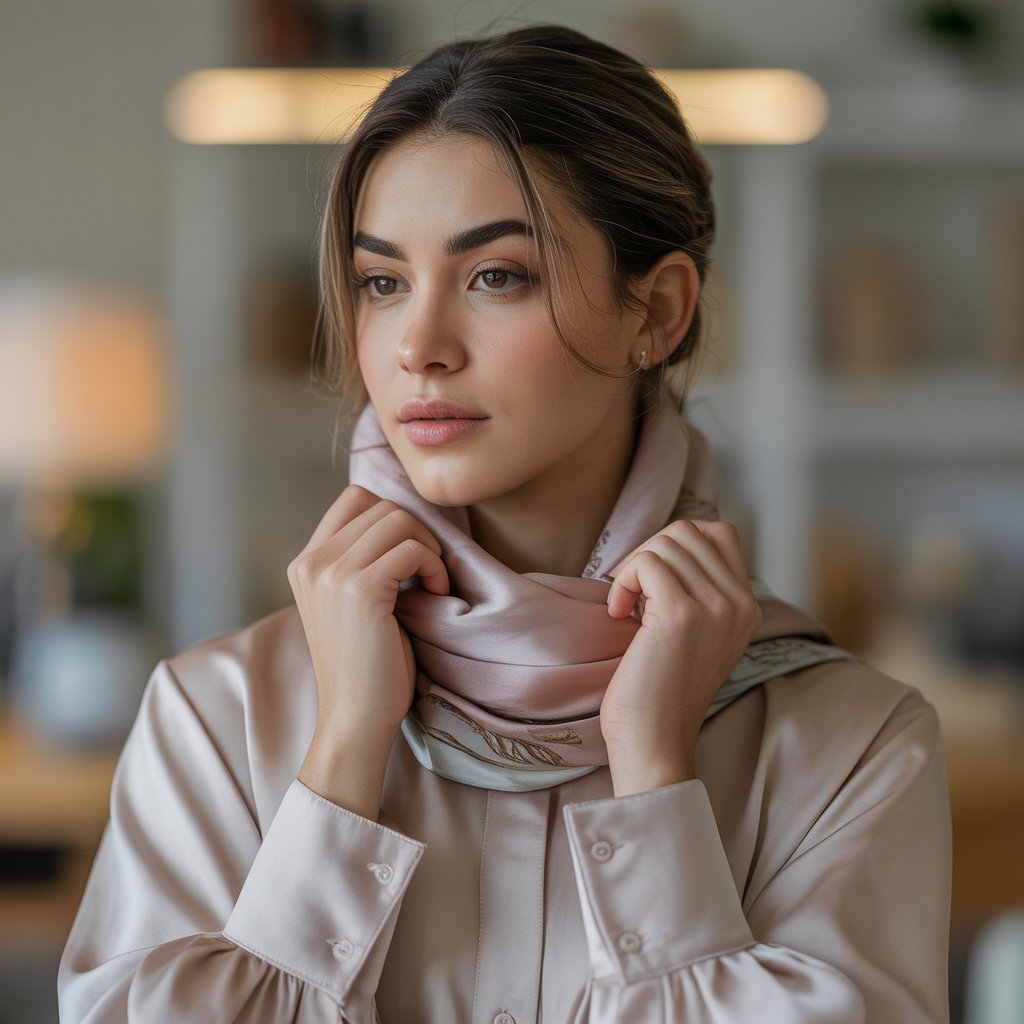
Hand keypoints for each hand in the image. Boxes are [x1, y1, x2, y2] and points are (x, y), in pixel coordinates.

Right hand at [288, 484, 447, 817]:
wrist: (354, 718)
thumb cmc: (365, 665)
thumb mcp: (350, 603)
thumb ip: (361, 561)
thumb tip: (404, 521)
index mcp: (306, 563)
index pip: (354, 498)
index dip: (393, 516)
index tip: (411, 553)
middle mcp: (312, 561)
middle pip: (381, 505)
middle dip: (417, 532)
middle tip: (427, 572)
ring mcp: (332, 573)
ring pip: (398, 519)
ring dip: (428, 548)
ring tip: (431, 583)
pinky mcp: (359, 589)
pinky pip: (412, 549)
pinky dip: (433, 568)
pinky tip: (435, 594)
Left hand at [600, 520, 761, 796]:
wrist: (654, 742)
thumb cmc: (658, 691)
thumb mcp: (694, 633)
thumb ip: (696, 591)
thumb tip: (664, 546)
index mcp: (747, 606)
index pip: (719, 533)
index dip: (675, 545)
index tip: (652, 582)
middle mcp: (740, 603)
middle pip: (687, 531)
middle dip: (648, 553)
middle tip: (632, 595)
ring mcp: (716, 606)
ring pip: (666, 543)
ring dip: (633, 568)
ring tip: (627, 608)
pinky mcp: (683, 613)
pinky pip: (647, 562)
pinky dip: (623, 580)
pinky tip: (618, 614)